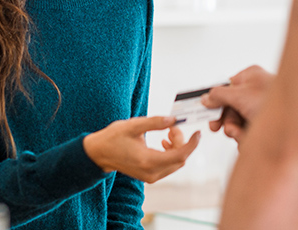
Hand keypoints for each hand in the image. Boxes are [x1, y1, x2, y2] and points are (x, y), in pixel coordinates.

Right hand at [83, 116, 200, 183]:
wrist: (99, 154)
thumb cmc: (113, 138)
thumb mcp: (132, 126)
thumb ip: (154, 122)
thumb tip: (174, 120)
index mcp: (148, 161)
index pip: (179, 155)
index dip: (191, 144)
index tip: (197, 132)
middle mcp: (151, 173)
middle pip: (180, 159)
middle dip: (182, 142)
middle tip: (172, 126)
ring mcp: (151, 177)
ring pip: (176, 163)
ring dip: (176, 147)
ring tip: (166, 132)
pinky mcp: (150, 176)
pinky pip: (169, 165)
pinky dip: (171, 153)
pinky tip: (163, 141)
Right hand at [201, 65, 275, 144]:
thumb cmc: (278, 101)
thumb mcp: (241, 95)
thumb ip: (219, 95)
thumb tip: (205, 97)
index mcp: (250, 77)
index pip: (224, 88)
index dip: (215, 102)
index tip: (206, 113)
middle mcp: (256, 91)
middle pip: (231, 108)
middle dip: (229, 123)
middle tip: (226, 129)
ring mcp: (262, 108)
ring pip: (240, 122)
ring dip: (237, 132)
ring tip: (243, 135)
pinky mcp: (268, 123)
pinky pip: (250, 131)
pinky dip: (248, 138)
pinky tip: (252, 140)